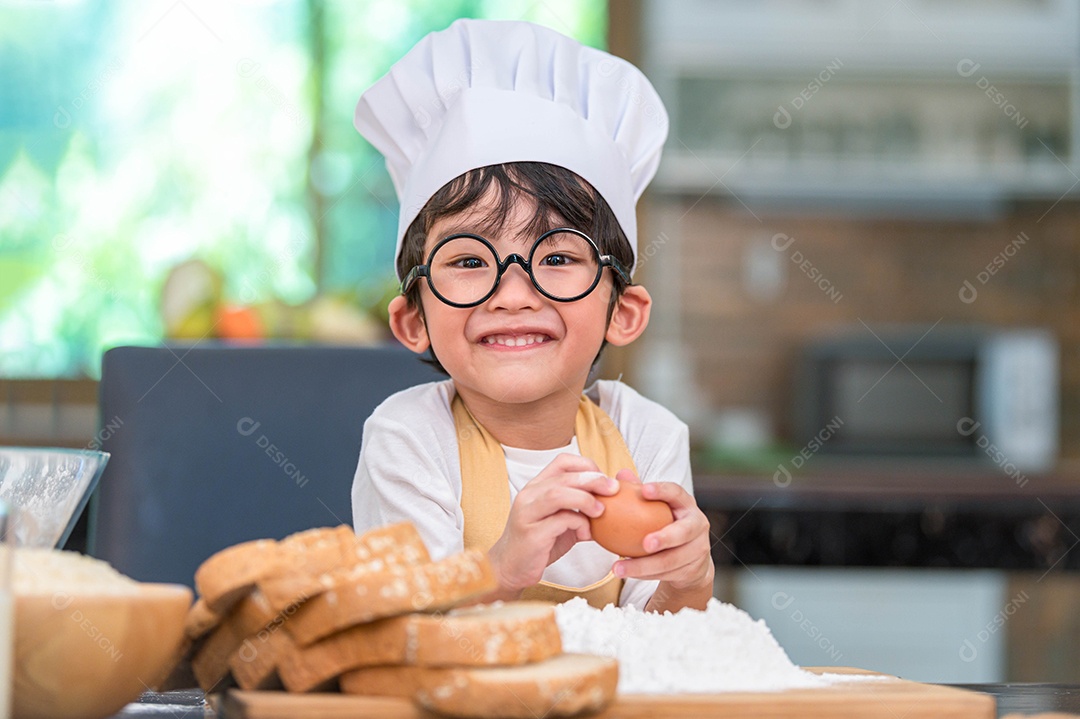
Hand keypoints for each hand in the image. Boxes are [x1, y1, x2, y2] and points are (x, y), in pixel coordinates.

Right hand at [486, 454, 619, 594]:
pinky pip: (558, 521)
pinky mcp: (531, 534)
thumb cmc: (539, 543)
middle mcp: (529, 496)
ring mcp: (527, 514)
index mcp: (537, 487)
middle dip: (593, 480)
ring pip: (557, 494)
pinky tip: (586, 533)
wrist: (510, 568)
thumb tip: (612, 502)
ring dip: (585, 499)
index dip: (586, 465)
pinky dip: (578, 524)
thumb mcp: (561, 521)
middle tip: (612, 488)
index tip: (604, 479)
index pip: (562, 462)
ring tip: (600, 511)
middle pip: (563, 476)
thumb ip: (580, 509)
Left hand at [611, 469, 713, 607]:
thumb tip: (621, 474)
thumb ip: (638, 491)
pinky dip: (645, 575)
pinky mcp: (693, 570)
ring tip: (618, 568)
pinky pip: (666, 574)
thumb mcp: (656, 508)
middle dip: (665, 538)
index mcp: (686, 505)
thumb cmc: (665, 524)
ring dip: (644, 566)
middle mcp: (697, 525)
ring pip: (671, 560)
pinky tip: (626, 573)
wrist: (691, 558)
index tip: (644, 490)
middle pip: (684, 532)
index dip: (662, 491)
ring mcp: (698, 549)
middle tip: (645, 543)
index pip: (677, 493)